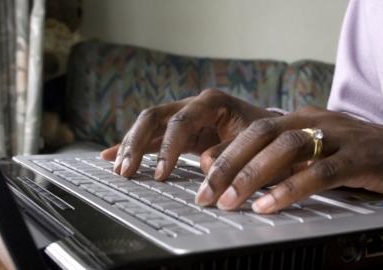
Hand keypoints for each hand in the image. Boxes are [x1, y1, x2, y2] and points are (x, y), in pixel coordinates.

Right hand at [100, 89, 278, 178]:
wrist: (271, 132)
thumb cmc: (265, 136)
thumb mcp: (254, 143)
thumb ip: (229, 153)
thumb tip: (203, 164)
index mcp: (212, 102)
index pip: (180, 121)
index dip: (168, 148)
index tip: (161, 174)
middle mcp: (193, 105)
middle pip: (154, 117)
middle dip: (136, 143)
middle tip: (126, 170)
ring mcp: (184, 116)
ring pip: (148, 125)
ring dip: (131, 146)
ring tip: (118, 170)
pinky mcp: (179, 131)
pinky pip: (152, 136)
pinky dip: (134, 147)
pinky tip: (111, 155)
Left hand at [197, 107, 382, 212]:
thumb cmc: (356, 155)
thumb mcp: (314, 152)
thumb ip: (282, 159)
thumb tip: (243, 174)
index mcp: (299, 118)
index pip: (251, 130)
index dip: (224, 151)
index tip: (200, 174)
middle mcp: (313, 121)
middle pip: (260, 135)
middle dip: (228, 164)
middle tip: (205, 194)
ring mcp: (337, 136)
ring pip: (286, 148)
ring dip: (252, 176)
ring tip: (229, 201)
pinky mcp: (359, 157)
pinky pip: (320, 172)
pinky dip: (291, 189)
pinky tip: (268, 206)